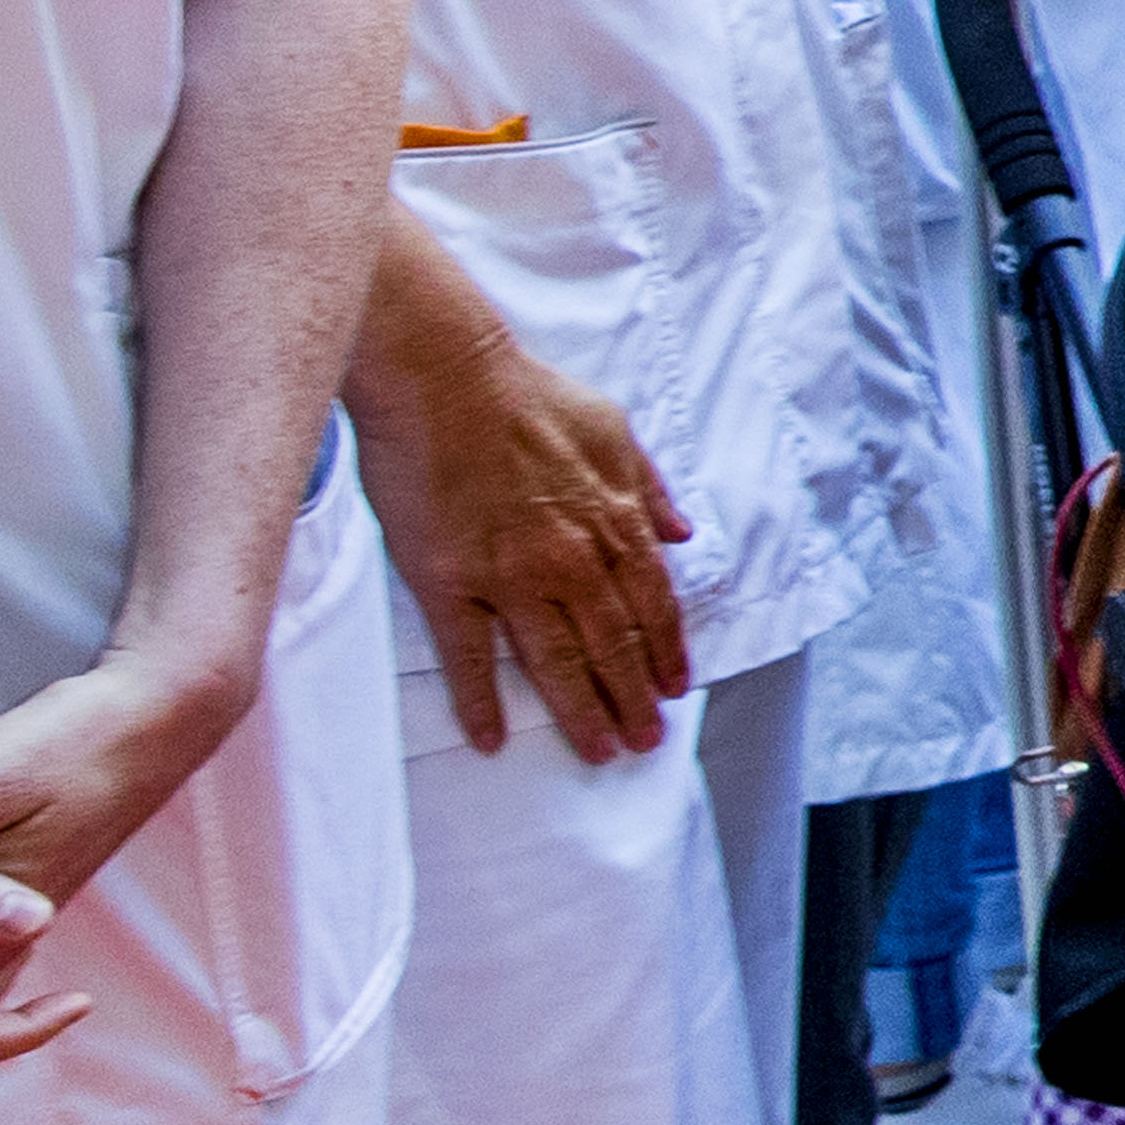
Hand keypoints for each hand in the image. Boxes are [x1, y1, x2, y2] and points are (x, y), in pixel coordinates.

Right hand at [348, 285, 693, 757]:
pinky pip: (468, 654)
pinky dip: (480, 700)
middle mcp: (569, 556)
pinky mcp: (448, 580)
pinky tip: (492, 737)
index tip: (675, 688)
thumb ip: (648, 487)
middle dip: (634, 699)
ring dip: (580, 712)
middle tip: (644, 741)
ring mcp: (509, 573)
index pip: (653, 603)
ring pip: (555, 661)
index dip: (667, 651)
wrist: (443, 374)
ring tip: (598, 750)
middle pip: (612, 644)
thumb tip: (681, 533)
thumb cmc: (524, 394)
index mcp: (611, 520)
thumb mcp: (612, 428)